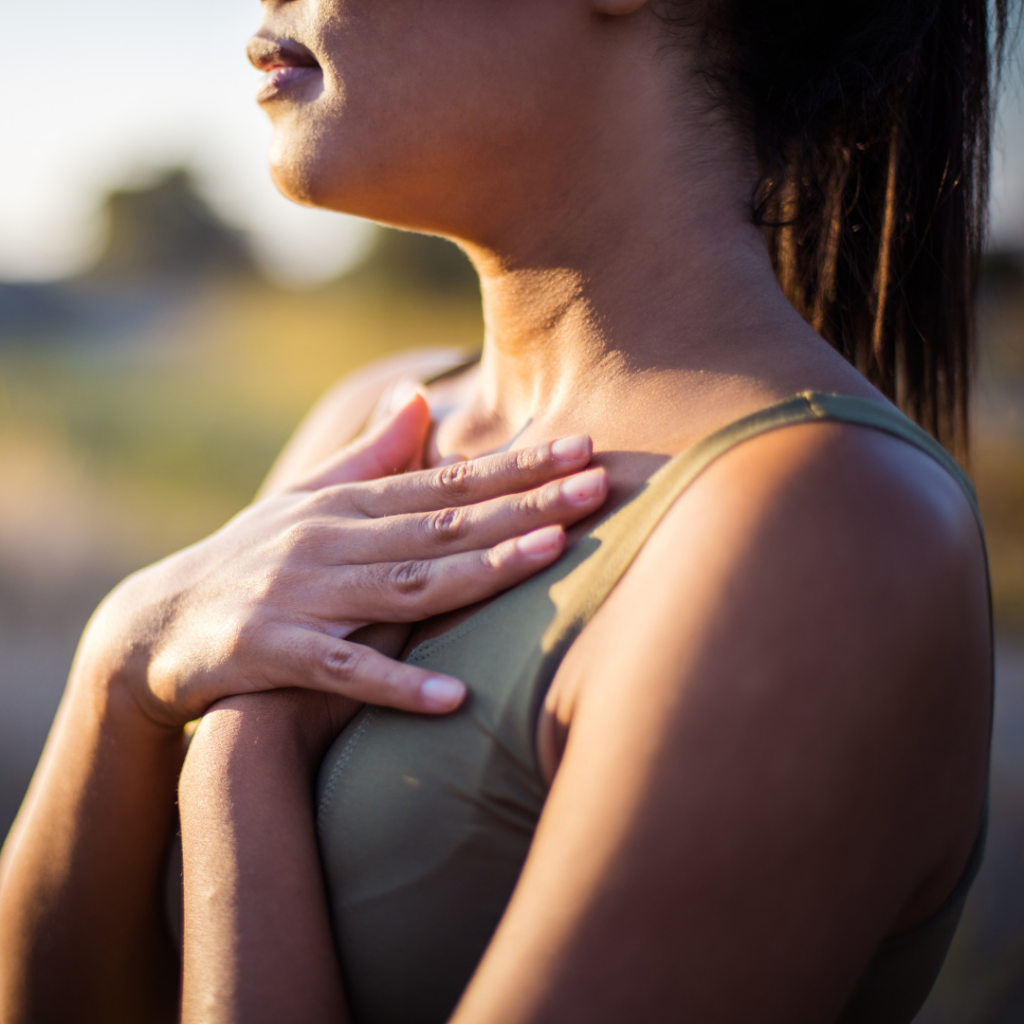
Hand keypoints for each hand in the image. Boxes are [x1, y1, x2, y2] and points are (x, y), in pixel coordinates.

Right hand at [84, 391, 606, 729]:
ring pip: (405, 584)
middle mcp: (331, 540)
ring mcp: (300, 594)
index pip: (448, 482)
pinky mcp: (267, 651)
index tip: (584, 449)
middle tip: (599, 486)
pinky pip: (340, 671)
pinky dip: (394, 684)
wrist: (154, 625)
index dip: (518, 467)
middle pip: (443, 524)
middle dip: (526, 505)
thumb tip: (421, 398)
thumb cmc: (250, 558)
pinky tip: (453, 697)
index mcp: (348, 505)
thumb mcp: (307, 500)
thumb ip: (368, 455)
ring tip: (551, 556)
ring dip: (480, 571)